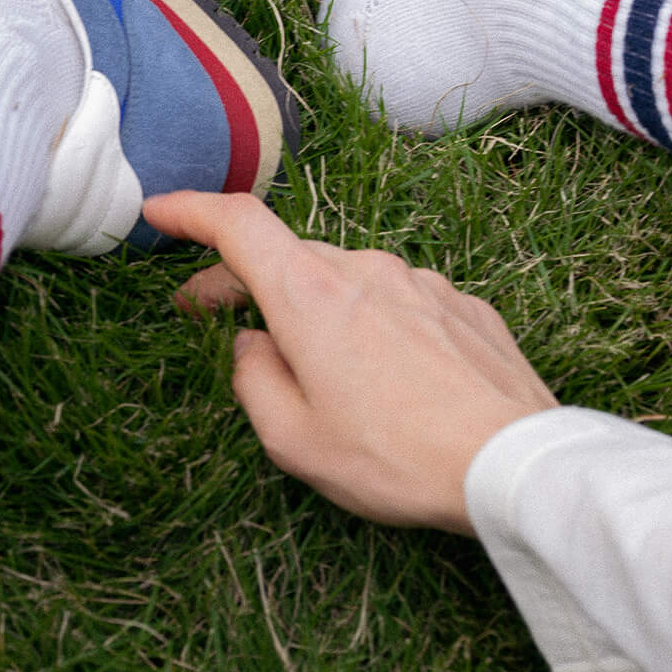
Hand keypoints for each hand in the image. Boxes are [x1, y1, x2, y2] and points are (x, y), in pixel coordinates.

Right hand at [146, 191, 558, 532]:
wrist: (511, 460)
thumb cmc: (396, 457)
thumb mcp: (295, 440)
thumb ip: (254, 381)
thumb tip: (250, 345)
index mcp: (312, 293)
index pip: (238, 224)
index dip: (191, 211)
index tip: (159, 212)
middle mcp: (366, 269)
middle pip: (290, 257)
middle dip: (243, 279)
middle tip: (211, 315)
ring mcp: (421, 283)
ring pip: (348, 280)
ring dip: (316, 307)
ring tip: (311, 365)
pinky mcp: (462, 305)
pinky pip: (400, 301)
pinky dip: (373, 323)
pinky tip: (384, 374)